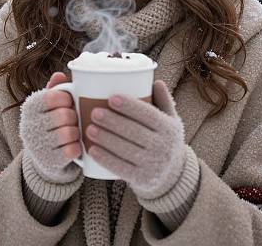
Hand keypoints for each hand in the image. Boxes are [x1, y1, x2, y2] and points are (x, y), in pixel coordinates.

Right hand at [20, 72, 81, 182]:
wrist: (45, 155)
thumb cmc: (52, 121)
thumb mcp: (51, 103)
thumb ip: (56, 88)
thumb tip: (59, 75)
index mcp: (30, 107)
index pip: (52, 97)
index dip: (67, 99)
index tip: (69, 103)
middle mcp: (28, 126)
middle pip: (63, 116)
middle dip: (75, 116)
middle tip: (75, 119)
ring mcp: (37, 146)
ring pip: (68, 133)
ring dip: (77, 132)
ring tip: (76, 131)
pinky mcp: (48, 162)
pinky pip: (72, 151)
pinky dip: (78, 147)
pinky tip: (76, 145)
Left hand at [85, 80, 185, 198]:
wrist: (173, 176)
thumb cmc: (165, 139)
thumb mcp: (170, 120)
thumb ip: (163, 100)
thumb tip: (155, 80)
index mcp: (169, 128)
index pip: (149, 115)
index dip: (130, 106)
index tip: (111, 98)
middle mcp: (164, 147)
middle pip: (134, 132)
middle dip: (112, 122)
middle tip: (94, 113)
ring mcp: (153, 165)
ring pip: (125, 150)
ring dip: (105, 139)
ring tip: (89, 128)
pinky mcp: (142, 180)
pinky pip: (121, 168)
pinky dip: (105, 159)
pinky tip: (92, 150)